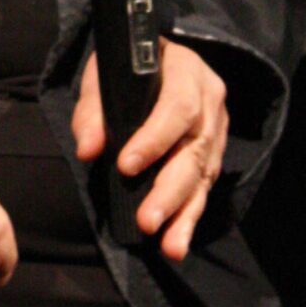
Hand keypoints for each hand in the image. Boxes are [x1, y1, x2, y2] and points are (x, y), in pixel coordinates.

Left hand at [71, 38, 228, 262]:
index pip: (177, 107)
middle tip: (147, 222)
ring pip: (203, 176)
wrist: (158, 60)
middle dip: (170, 190)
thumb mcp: (106, 75)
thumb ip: (93, 111)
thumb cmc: (128, 69)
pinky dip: (189, 217)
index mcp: (187, 70)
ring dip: (184, 214)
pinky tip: (176, 242)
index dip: (154, 139)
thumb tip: (88, 151)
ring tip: (168, 246)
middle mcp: (210, 101)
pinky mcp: (214, 154)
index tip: (125, 166)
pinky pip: (204, 188)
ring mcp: (217, 129)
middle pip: (195, 150)